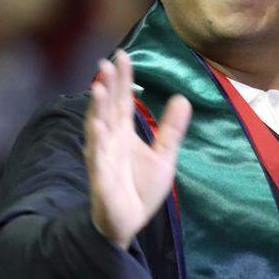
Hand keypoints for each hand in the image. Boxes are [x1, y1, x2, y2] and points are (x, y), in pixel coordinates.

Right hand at [85, 50, 191, 248]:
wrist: (129, 223)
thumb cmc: (140, 189)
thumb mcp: (164, 156)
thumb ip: (171, 129)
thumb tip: (182, 98)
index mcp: (123, 133)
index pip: (122, 100)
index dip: (122, 79)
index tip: (122, 55)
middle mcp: (110, 141)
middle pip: (108, 108)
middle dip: (108, 86)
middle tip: (108, 62)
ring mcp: (103, 158)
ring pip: (98, 128)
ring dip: (96, 108)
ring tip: (98, 87)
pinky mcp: (101, 179)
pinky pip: (97, 159)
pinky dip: (96, 143)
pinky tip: (96, 126)